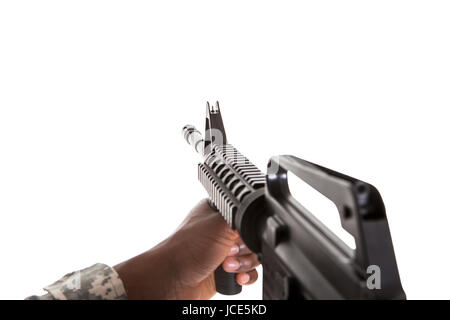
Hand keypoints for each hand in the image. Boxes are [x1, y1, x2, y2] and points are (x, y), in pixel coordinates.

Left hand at [114, 199, 259, 298]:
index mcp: (218, 213)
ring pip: (253, 256)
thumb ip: (242, 217)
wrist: (173, 280)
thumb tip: (257, 218)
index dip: (246, 226)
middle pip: (253, 237)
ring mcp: (225, 252)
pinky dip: (246, 275)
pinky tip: (236, 277)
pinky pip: (248, 272)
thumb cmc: (186, 248)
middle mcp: (222, 232)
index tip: (237, 234)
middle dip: (244, 249)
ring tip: (227, 266)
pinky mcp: (226, 271)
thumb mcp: (219, 223)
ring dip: (244, 263)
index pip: (246, 215)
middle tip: (228, 252)